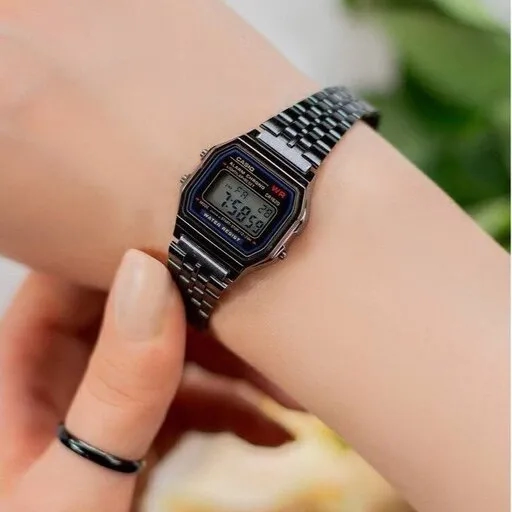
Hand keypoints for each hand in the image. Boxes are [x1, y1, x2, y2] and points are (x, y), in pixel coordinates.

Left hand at [0, 250, 295, 510]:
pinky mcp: (130, 437)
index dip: (138, 251)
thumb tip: (150, 278)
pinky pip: (184, 403)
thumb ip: (114, 389)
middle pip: (141, 312)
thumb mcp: (74, 488)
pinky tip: (274, 430)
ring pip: (173, 358)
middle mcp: (58, 376)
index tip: (208, 249)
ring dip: (235, 370)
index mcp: (17, 366)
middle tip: (271, 327)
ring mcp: (98, 406)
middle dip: (211, 319)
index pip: (76, 275)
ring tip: (292, 387)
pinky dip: (232, 411)